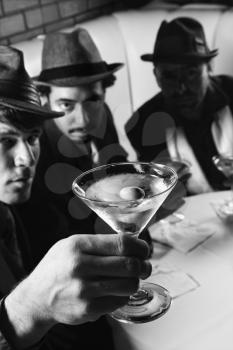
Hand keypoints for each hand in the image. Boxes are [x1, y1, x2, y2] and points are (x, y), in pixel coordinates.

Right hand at [4, 234, 150, 346]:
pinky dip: (123, 296)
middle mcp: (81, 267)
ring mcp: (84, 290)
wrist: (37, 296)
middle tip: (145, 266)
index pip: (122, 244)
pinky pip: (119, 302)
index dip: (140, 247)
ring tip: (130, 279)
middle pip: (129, 265)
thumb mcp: (72, 244)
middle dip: (144, 266)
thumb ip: (99, 242)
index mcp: (78, 246)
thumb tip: (132, 243)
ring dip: (135, 281)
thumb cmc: (58, 266)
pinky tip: (116, 291)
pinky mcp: (87, 309)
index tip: (144, 250)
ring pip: (128, 285)